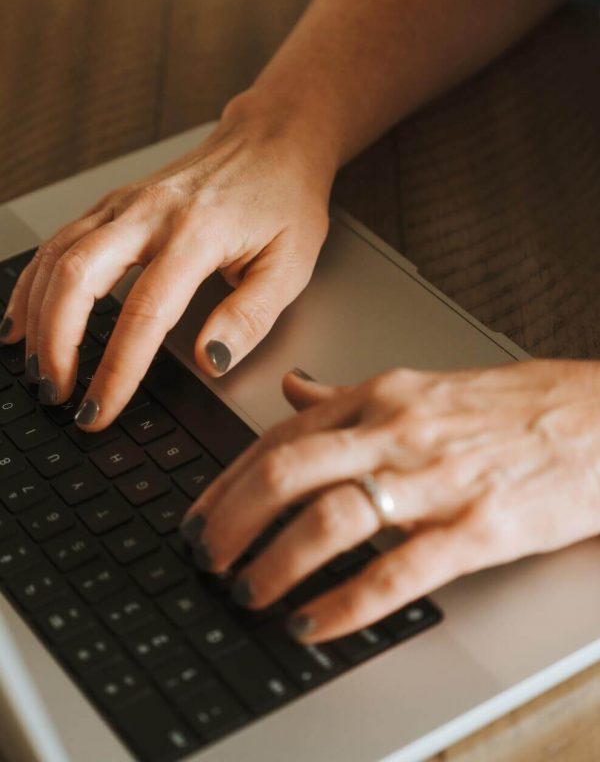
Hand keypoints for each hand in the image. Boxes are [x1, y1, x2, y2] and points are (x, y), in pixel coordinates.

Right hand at [0, 93, 333, 429]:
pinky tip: (25, 316)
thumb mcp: (290, 265)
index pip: (146, 313)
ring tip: (35, 367)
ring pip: (57, 256)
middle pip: (77, 276)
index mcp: (199, 233)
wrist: (274, 140)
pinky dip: (34, 282)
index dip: (117, 369)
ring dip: (37, 316)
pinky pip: (59, 241)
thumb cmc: (285, 200)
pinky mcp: (116, 203)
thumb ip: (250, 316)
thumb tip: (210, 361)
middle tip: (56, 393)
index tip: (102, 409)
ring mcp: (127, 203)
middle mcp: (152, 212)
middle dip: (57, 343)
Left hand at [180, 359, 599, 641]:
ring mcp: (436, 479)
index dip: (226, 482)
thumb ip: (347, 395)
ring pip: (331, 519)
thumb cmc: (511, 407)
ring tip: (250, 594)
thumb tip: (293, 392)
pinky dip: (345, 603)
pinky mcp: (478, 527)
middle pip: (286, 473)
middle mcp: (397, 433)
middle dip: (230, 522)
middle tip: (206, 559)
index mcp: (380, 398)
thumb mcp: (419, 386)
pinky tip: (314, 623)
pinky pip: (396, 571)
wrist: (599, 420)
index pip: (279, 438)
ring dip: (276, 564)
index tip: (198, 515)